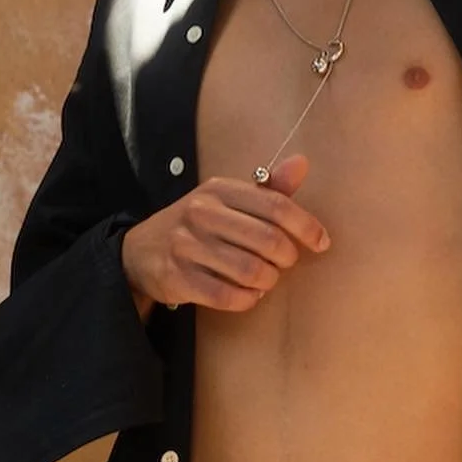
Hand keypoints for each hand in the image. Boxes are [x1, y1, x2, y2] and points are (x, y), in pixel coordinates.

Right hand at [121, 153, 330, 317]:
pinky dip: (247, 299)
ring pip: (251, 271)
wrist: (140, 251)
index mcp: (219, 189)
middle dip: (287, 257)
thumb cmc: (197, 224)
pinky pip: (228, 296)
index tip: (321, 242)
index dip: (306, 226)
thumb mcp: (228, 199)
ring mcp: (186, 246)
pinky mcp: (178, 278)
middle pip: (268, 241)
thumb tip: (302, 163)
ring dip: (268, 280)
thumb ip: (268, 188)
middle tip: (285, 262)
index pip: (276, 205)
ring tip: (266, 278)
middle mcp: (201, 213)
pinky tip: (248, 293)